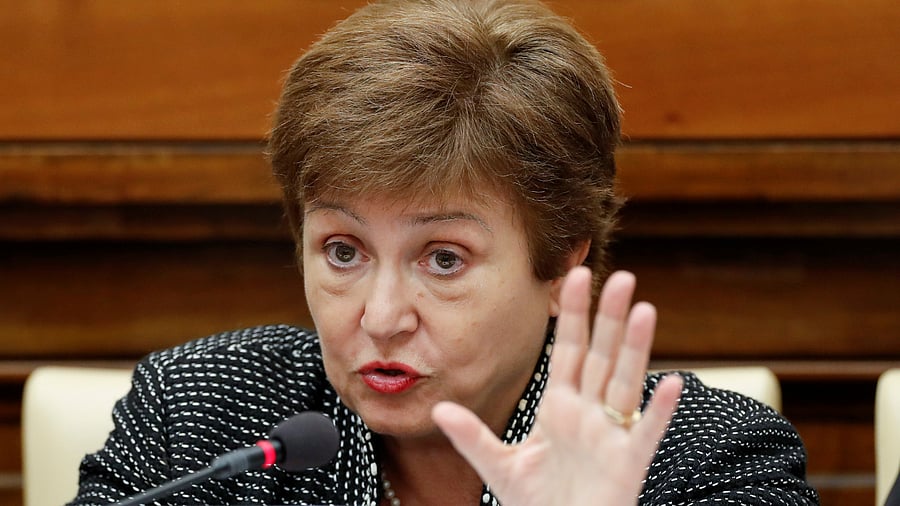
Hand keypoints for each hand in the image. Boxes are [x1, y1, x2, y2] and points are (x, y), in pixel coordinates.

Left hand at [432, 267, 682, 504]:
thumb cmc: (537, 505)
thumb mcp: (499, 466)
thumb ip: (472, 437)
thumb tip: (440, 408)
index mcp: (560, 407)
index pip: (568, 350)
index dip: (572, 314)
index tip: (574, 275)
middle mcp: (588, 413)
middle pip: (600, 356)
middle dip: (609, 317)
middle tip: (622, 277)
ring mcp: (610, 435)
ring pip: (624, 382)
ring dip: (634, 349)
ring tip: (645, 309)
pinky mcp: (627, 463)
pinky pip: (645, 432)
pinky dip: (658, 409)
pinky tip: (670, 382)